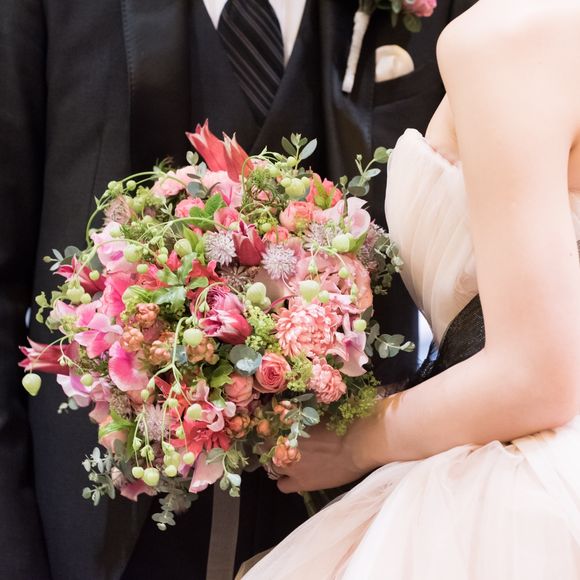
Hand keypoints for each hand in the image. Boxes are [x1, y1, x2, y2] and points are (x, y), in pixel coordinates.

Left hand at [274, 395, 401, 492]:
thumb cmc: (345, 419)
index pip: (266, 424)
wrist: (360, 442)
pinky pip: (282, 486)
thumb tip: (298, 406)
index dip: (271, 427)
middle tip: (286, 444)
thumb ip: (305, 410)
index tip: (277, 428)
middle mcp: (284, 442)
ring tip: (293, 460)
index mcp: (287, 421)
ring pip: (272, 465)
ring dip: (279, 462)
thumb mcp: (321, 408)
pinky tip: (297, 477)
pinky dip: (287, 481)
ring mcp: (291, 464)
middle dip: (273, 444)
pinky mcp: (301, 483)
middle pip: (266, 445)